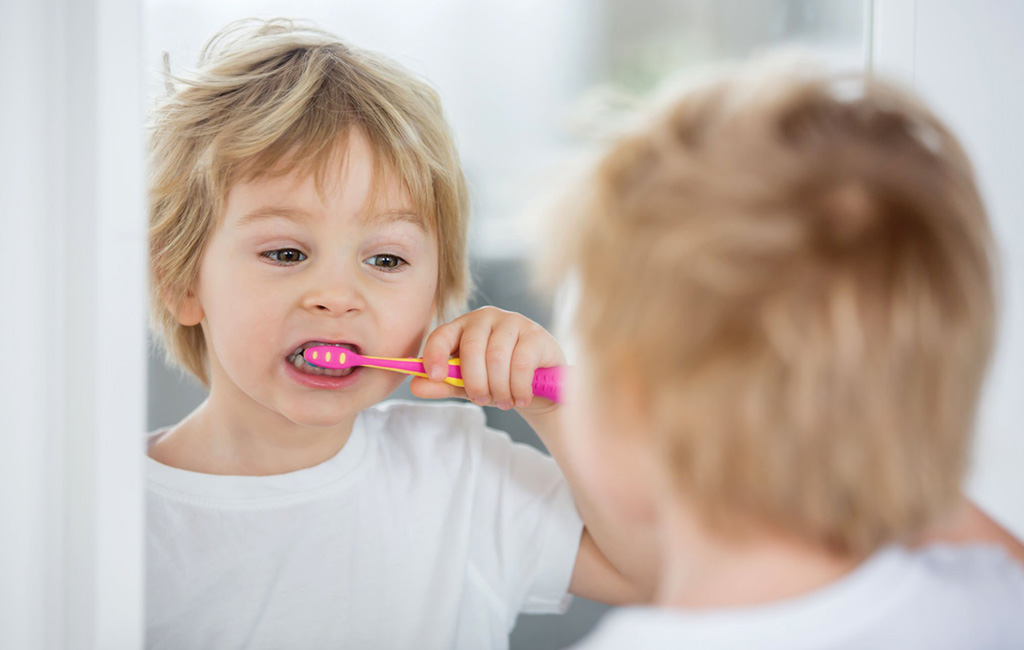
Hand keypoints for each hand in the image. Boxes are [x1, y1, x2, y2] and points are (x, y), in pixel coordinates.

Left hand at [409, 306, 565, 416]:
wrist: (540, 383)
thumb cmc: (497, 378)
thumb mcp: (466, 384)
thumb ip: (442, 384)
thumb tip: (415, 386)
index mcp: (463, 326)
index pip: (442, 334)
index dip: (435, 354)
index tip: (435, 376)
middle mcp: (487, 317)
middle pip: (472, 348)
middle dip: (475, 383)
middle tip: (483, 400)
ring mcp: (513, 322)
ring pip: (496, 359)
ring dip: (498, 389)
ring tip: (503, 401)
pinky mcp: (536, 334)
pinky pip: (520, 365)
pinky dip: (517, 388)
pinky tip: (521, 397)